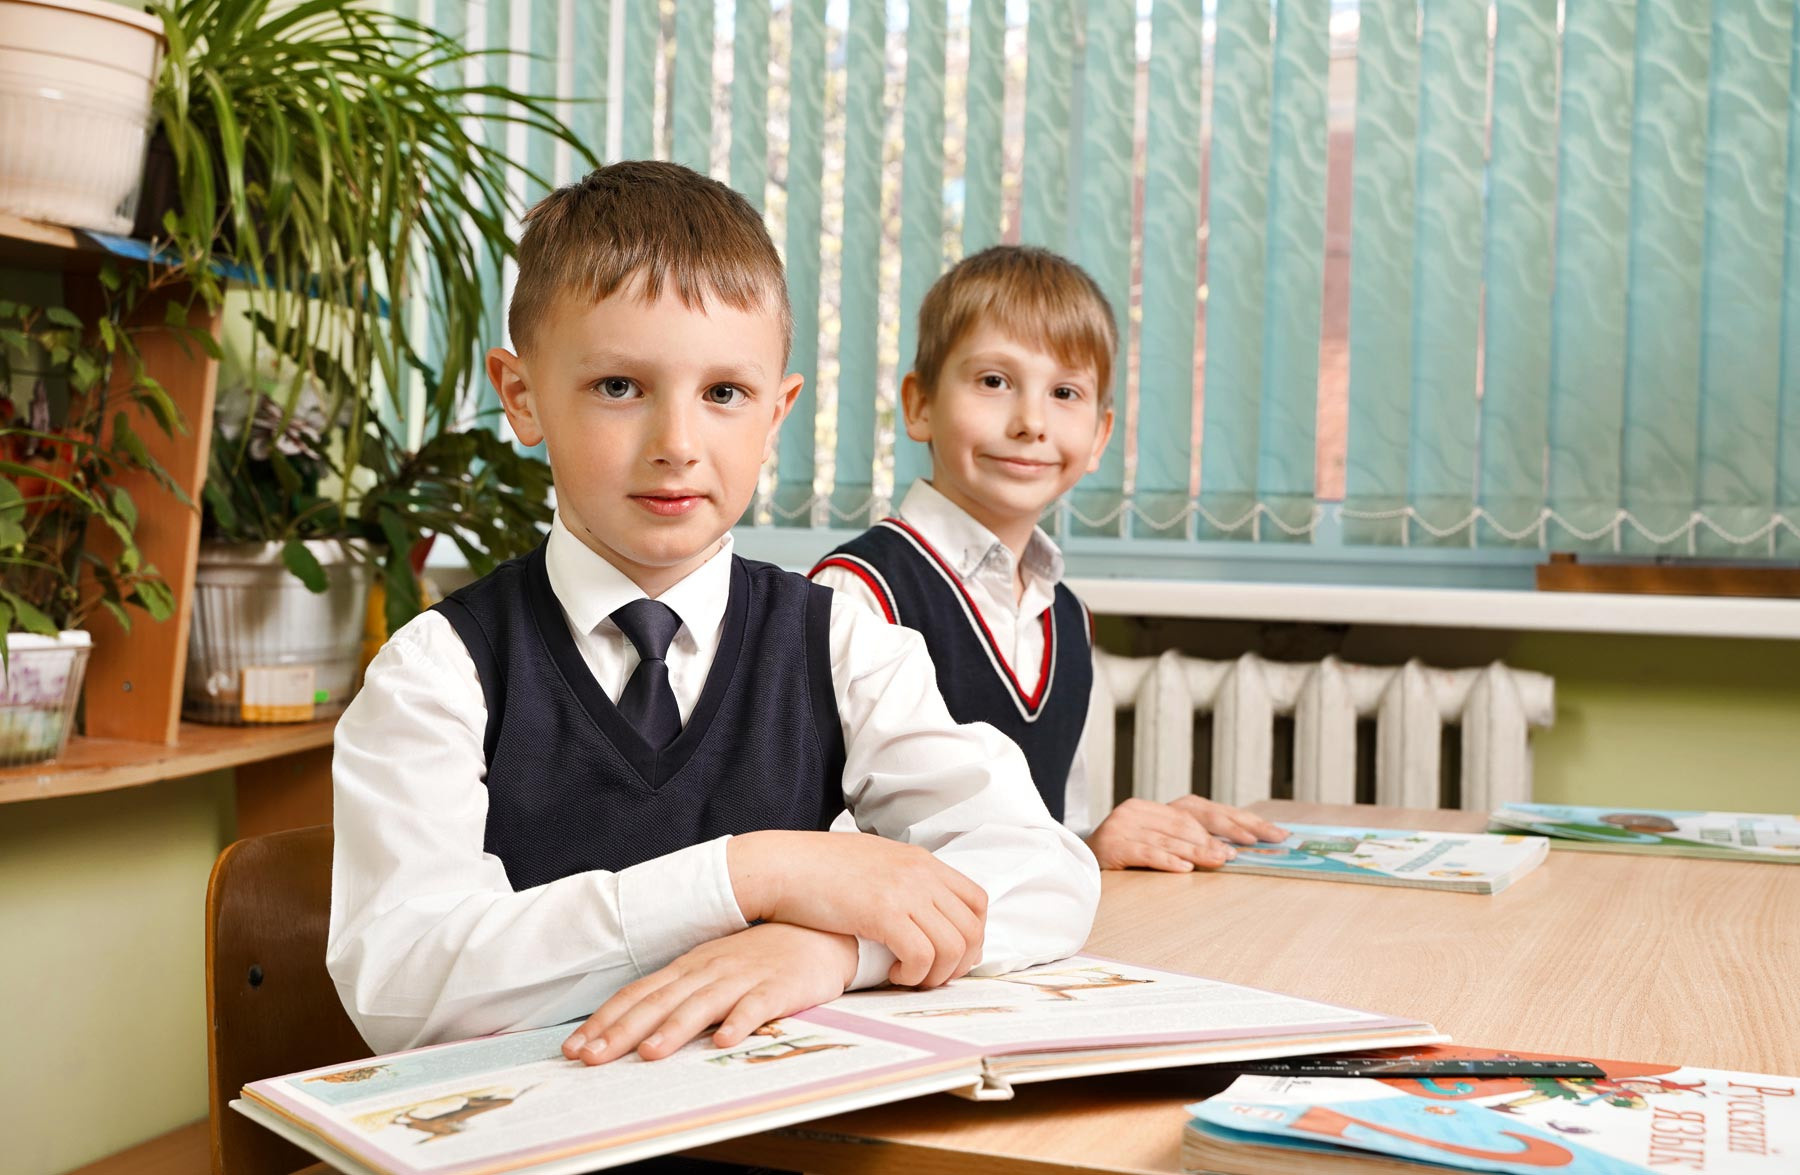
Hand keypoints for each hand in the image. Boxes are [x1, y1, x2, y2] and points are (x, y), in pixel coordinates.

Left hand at [561, 923, 857, 1064]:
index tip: (575, 1047)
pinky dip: (739, 1022)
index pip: (637, 994)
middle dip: (622, 1030)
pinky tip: (724, 1042)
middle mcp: (708, 970)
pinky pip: (757, 1006)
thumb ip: (678, 993)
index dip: (605, 1020)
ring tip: (650, 1054)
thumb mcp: (711, 968)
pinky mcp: (778, 987)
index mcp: (688, 967)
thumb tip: (634, 1026)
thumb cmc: (758, 956)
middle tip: (592, 1057)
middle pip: (659, 1001)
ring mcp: (742, 977)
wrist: (816, 931)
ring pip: (702, 1004)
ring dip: (674, 1029)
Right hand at [727, 830, 986, 987]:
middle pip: (971, 928)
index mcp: (921, 861)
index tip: (948, 956)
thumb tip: (916, 910)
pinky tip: (892, 974)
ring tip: (908, 978)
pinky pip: (922, 955)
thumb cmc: (818, 870)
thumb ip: (901, 880)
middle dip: (958, 963)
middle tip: (930, 977)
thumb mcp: (873, 862)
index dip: (971, 936)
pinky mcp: (883, 912)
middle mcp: (920, 873)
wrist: (782, 865)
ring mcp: (905, 891)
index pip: (976, 901)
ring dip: (936, 973)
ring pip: (953, 946)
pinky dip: (914, 974)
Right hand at [1086, 798, 1287, 871]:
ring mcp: (1125, 825)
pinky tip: (1184, 869)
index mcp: (1155, 808)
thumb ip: (1184, 843)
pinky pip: (1145, 851)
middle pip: (1190, 820)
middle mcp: (1141, 811)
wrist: (1074, 864)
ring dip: (1200, 850)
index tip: (1270, 832)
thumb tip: (1229, 852)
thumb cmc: (1122, 859)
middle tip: (1249, 847)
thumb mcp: (1155, 846)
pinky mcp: (1113, 844)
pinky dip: (1166, 860)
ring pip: (1171, 837)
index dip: (1238, 819)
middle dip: (1224, 832)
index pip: (1203, 809)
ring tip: (1223, 860)